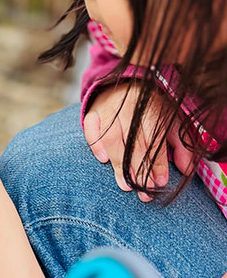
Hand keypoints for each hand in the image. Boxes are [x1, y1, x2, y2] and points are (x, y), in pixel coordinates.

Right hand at [83, 84, 194, 200]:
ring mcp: (108, 109)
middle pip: (133, 141)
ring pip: (111, 138)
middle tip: (143, 192)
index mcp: (151, 107)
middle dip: (139, 169)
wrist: (124, 86)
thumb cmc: (150, 109)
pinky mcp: (92, 112)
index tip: (161, 182)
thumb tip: (185, 169)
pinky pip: (90, 128)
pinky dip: (96, 144)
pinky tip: (104, 160)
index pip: (154, 138)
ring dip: (118, 164)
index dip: (157, 162)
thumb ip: (181, 145)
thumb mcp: (170, 122)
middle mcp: (128, 106)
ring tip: (125, 185)